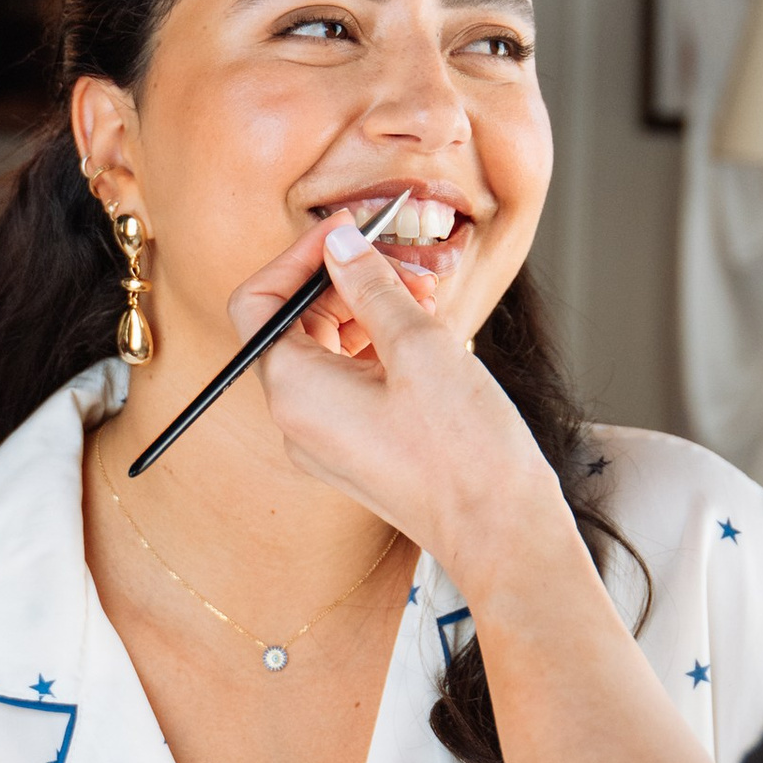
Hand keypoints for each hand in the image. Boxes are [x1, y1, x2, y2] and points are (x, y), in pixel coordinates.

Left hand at [236, 215, 578, 613]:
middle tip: (404, 256)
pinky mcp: (358, 449)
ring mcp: (326, 439)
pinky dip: (381, 346)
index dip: (301, 257)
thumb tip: (339, 245)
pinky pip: (353, 381)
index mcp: (293, 389)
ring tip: (426, 290)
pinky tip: (426, 327)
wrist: (501, 531)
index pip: (261, 301)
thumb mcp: (418, 346)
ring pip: (330, 349)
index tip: (351, 230)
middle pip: (298, 322)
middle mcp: (297, 418)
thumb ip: (370, 286)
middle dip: (348, 279)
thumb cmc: (463, 450)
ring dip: (371, 309)